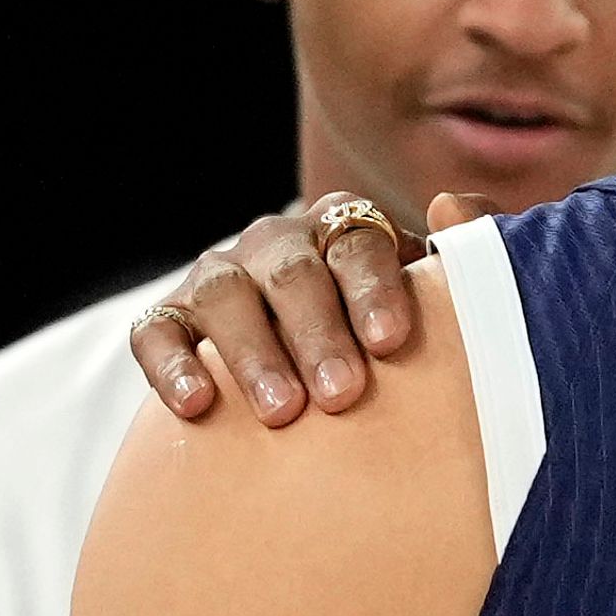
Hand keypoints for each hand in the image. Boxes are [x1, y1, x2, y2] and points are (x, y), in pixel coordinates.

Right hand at [128, 192, 487, 424]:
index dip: (375, 289)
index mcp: (343, 229)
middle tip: (343, 395)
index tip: (391, 343)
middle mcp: (276, 245)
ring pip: (226, 298)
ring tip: (283, 412)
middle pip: (294, 274)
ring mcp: (219, 278)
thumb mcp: (432, 300)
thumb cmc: (386, 341)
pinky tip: (198, 406)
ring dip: (254, 354)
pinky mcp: (169, 319)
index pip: (359, 243)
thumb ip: (457, 257)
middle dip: (318, 334)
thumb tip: (453, 203)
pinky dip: (173, 366)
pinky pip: (157, 333)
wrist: (317, 380)